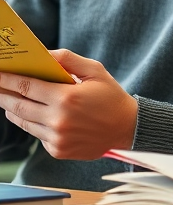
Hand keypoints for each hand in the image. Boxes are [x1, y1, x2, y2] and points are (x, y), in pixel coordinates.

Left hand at [0, 50, 137, 159]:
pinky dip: (31, 123)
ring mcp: (56, 138)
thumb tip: (44, 54)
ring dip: (12, 110)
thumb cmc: (111, 96)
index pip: (26, 86)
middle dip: (3, 95)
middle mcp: (58, 120)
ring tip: (7, 100)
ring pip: (23, 122)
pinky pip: (36, 134)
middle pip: (18, 106)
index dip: (8, 79)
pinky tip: (31, 115)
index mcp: (67, 98)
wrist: (127, 128)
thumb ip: (69, 60)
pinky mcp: (57, 150)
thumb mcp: (96, 71)